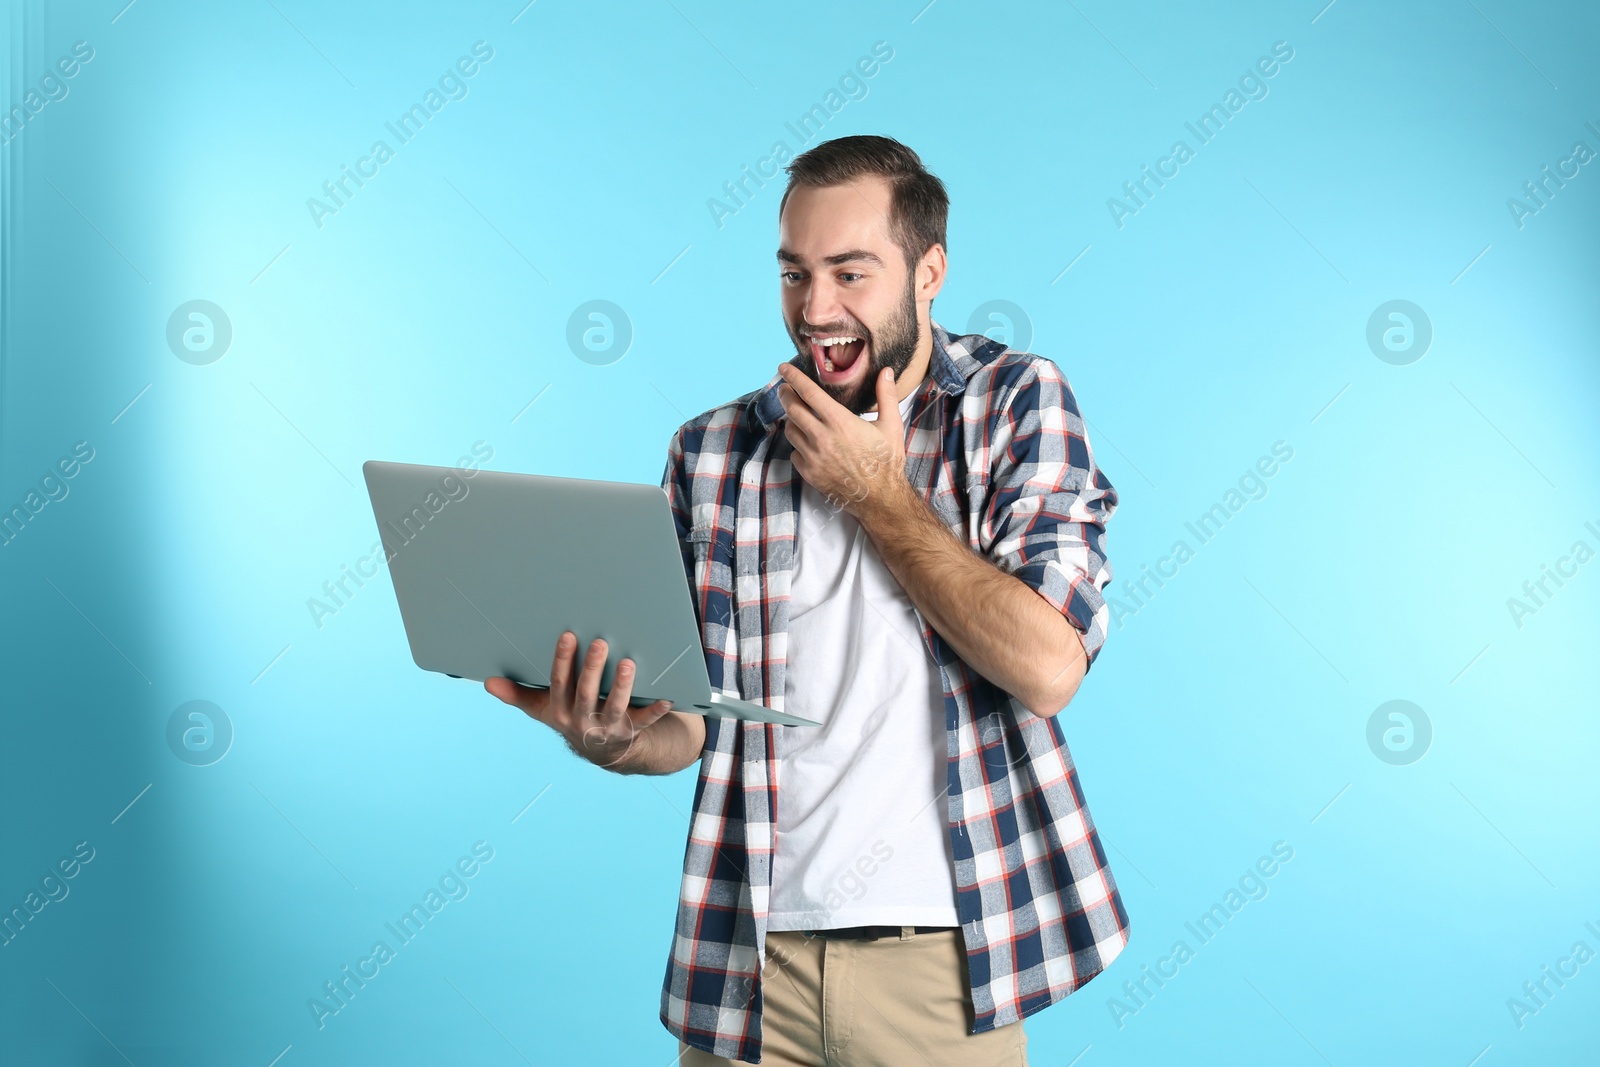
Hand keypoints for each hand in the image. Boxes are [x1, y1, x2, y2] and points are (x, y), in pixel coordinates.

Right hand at [485, 631, 672, 768]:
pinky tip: (667, 698)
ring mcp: (608, 728)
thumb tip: (488, 683)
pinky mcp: (632, 732)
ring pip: (614, 708)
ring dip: (621, 687)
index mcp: (560, 711)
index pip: (559, 684)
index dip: (562, 661)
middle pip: (586, 694)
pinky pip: (645, 722)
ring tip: (627, 663)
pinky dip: (655, 710)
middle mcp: (582, 721)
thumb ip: (518, 695)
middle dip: (591, 669)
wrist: (604, 751)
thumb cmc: (572, 717)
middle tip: (600, 643)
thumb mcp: (543, 709)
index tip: (569, 636)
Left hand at [777, 363, 908, 515]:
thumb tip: (887, 372)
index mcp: (839, 422)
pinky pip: (794, 453)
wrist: (881, 499)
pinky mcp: (809, 474)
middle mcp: (821, 438)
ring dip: (792, 420)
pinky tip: (808, 442)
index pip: (808, 393)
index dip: (793, 377)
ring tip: (798, 415)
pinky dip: (798, 445)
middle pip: (792, 409)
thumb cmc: (887, 462)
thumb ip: (886, 396)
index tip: (783, 368)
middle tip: (785, 389)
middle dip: (786, 395)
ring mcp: (813, 457)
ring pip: (790, 431)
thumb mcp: (891, 426)